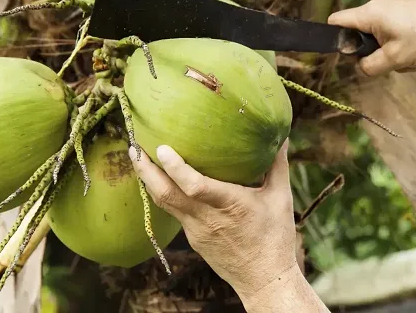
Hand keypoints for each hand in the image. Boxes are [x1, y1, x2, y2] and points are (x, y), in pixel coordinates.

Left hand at [129, 140, 328, 311]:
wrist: (264, 279)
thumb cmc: (275, 237)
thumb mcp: (281, 198)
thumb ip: (278, 164)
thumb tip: (281, 135)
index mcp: (230, 205)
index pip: (195, 186)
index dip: (175, 168)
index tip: (161, 148)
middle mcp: (207, 218)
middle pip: (166, 194)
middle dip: (145, 170)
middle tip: (133, 147)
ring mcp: (195, 230)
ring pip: (164, 203)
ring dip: (148, 180)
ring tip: (138, 157)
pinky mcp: (192, 238)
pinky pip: (173, 211)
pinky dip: (163, 192)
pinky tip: (159, 178)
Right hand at [328, 0, 415, 75]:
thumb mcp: (395, 59)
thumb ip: (369, 66)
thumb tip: (360, 65)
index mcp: (370, 12)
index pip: (335, 22)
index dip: (336, 40)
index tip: (351, 54)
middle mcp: (376, 3)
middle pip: (358, 32)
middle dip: (371, 51)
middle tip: (391, 60)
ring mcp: (390, 3)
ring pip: (376, 34)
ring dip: (388, 50)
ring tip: (409, 56)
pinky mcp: (402, 7)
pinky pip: (389, 28)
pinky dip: (397, 42)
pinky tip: (415, 49)